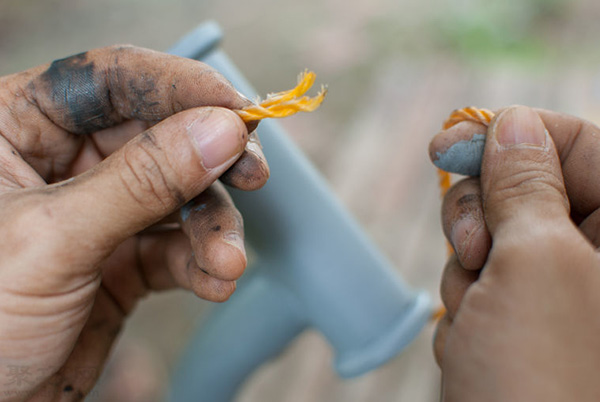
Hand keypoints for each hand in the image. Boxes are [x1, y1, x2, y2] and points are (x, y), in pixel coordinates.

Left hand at [0, 46, 269, 399]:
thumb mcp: (53, 239)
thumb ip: (141, 182)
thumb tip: (219, 131)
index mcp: (16, 129)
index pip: (110, 81)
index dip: (179, 86)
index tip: (238, 110)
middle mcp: (61, 164)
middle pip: (158, 136)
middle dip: (210, 163)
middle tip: (253, 174)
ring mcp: (97, 213)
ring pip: (178, 197)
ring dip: (213, 228)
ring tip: (227, 260)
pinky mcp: (121, 260)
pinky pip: (175, 248)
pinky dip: (202, 263)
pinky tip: (216, 280)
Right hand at [429, 106, 599, 400]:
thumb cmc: (544, 383)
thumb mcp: (534, 264)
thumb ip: (525, 183)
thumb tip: (512, 123)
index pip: (574, 144)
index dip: (510, 134)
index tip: (446, 142)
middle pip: (522, 189)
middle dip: (481, 219)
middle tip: (476, 253)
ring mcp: (563, 291)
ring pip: (491, 239)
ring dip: (469, 275)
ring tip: (484, 320)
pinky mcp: (526, 318)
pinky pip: (479, 282)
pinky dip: (468, 307)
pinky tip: (481, 344)